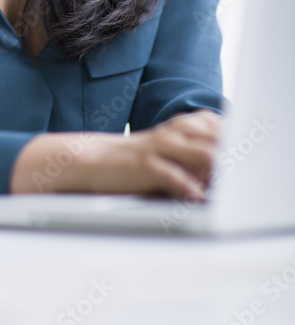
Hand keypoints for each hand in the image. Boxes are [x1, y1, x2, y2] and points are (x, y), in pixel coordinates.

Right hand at [10, 109, 221, 199]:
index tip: (232, 158)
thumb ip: (192, 151)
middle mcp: (173, 132)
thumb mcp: (165, 147)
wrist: (91, 159)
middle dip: (230, 157)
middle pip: (216, 138)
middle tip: (232, 176)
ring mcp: (159, 148)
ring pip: (202, 153)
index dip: (230, 141)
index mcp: (179, 126)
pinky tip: (197, 198)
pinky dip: (190, 188)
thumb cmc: (133, 159)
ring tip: (224, 188)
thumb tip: (220, 167)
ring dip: (218, 171)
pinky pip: (174, 176)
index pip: (218, 125)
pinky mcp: (145, 166)